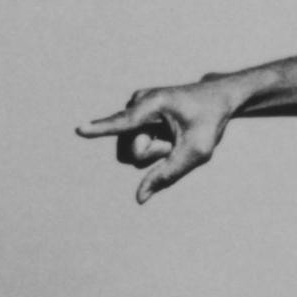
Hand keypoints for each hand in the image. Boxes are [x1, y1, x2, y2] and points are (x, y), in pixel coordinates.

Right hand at [77, 78, 235, 200]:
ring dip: (156, 152)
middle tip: (177, 139)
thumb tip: (140, 197)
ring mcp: (134, 109)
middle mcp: (137, 102)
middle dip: (155, 154)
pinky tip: (169, 133)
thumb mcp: (196, 152)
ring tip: (175, 136)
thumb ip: (168, 175)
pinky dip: (154, 147)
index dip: (100, 129)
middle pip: (131, 151)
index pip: (123, 123)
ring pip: (132, 152)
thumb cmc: (209, 122)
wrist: (217, 99)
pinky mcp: (134, 116)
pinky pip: (135, 146)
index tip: (79, 130)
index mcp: (153, 104)